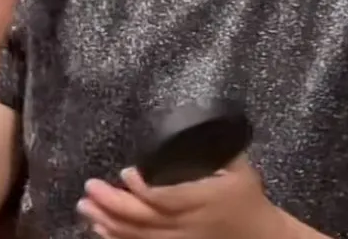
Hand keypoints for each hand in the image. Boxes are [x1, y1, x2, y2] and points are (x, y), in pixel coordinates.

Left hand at [77, 156, 281, 238]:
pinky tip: (100, 229)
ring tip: (85, 207)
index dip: (144, 188)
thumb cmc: (246, 197)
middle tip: (90, 188)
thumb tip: (194, 120)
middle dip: (114, 204)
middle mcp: (189, 224)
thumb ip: (214, 148)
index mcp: (204, 200)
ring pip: (140, 236)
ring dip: (109, 222)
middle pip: (146, 219)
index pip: (168, 198)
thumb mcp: (238, 168)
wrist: (261, 238)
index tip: (125, 172)